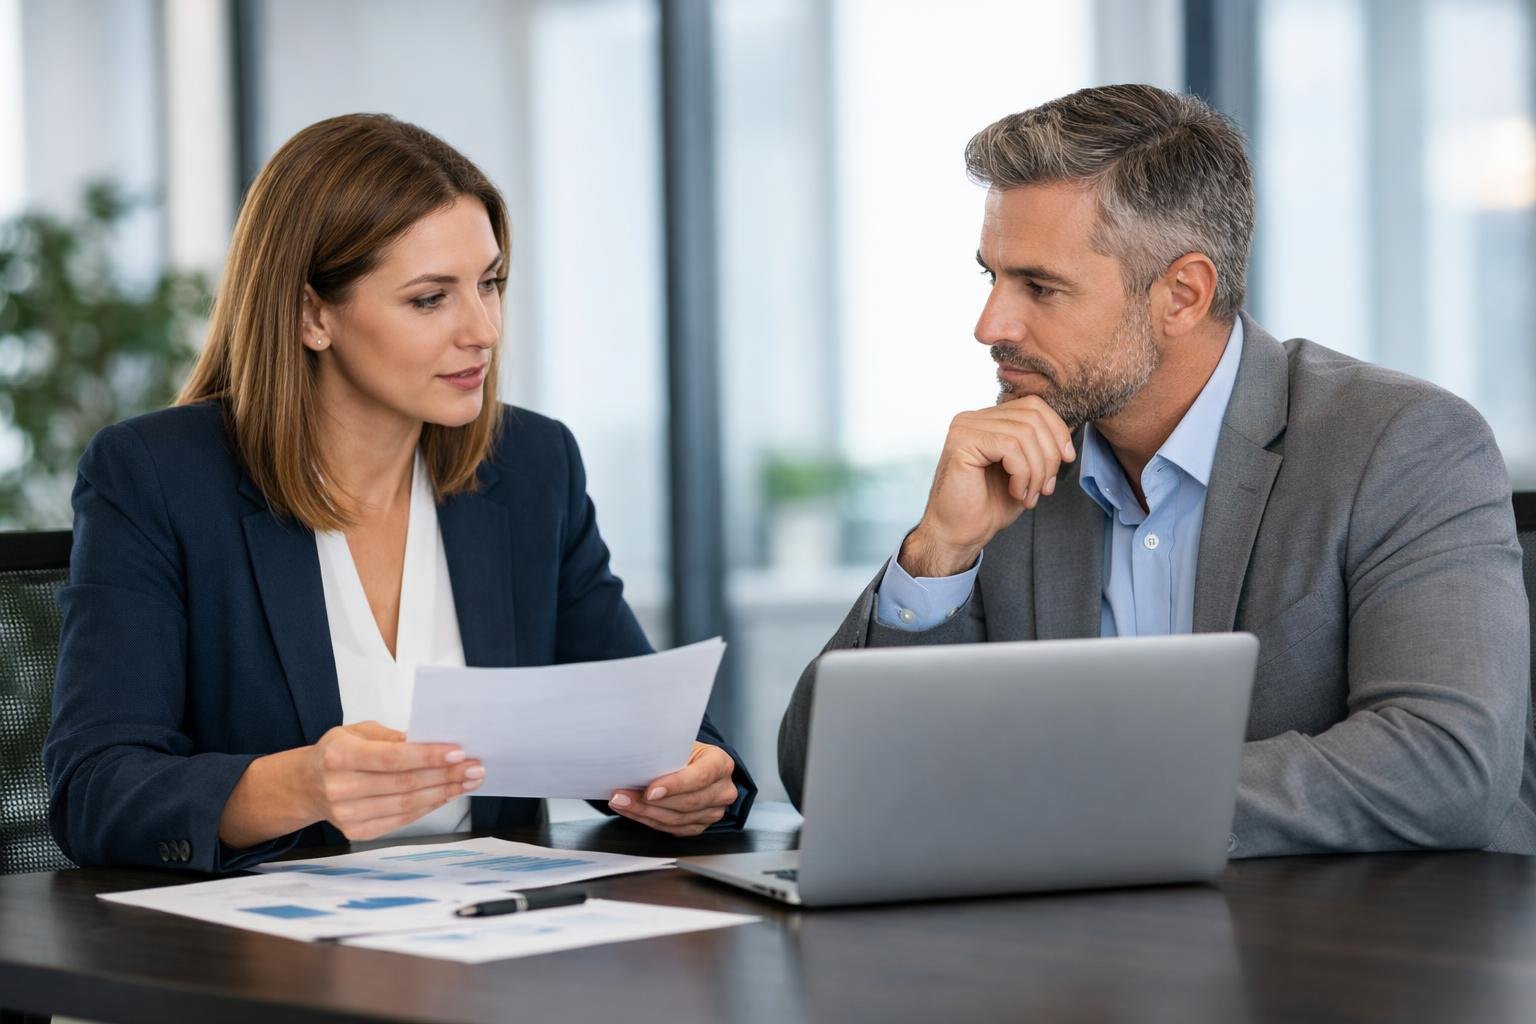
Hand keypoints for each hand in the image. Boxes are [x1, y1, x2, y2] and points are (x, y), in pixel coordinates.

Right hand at [303, 721, 482, 840]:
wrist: (307, 786)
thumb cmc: (338, 753)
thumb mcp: (358, 732)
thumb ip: (393, 737)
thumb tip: (431, 741)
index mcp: (340, 756)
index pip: (392, 758)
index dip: (428, 756)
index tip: (458, 752)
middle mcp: (341, 789)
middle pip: (405, 784)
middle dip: (446, 775)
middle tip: (475, 767)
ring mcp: (348, 815)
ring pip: (408, 805)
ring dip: (444, 792)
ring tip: (468, 781)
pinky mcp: (358, 832)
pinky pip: (402, 819)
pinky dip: (429, 806)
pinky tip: (446, 794)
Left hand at [608, 742, 737, 836]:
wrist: (695, 764)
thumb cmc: (685, 751)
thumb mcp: (679, 744)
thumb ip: (665, 752)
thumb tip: (635, 757)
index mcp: (721, 764)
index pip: (700, 777)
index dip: (675, 785)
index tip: (650, 791)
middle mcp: (723, 790)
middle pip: (687, 802)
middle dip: (650, 802)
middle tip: (622, 795)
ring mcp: (713, 812)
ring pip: (677, 819)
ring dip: (644, 813)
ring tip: (621, 802)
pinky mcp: (700, 826)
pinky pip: (672, 829)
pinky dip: (649, 820)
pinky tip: (632, 811)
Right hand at [901, 396, 1074, 576]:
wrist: (959, 533)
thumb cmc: (988, 506)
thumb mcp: (1024, 470)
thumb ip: (1039, 446)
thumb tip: (1067, 432)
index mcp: (986, 420)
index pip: (1032, 405)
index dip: (1056, 429)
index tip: (1067, 458)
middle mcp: (973, 418)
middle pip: (1032, 416)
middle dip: (1050, 454)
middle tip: (1046, 487)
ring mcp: (965, 428)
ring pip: (1024, 433)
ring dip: (1037, 469)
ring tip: (1030, 494)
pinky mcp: (962, 443)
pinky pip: (1009, 447)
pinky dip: (1022, 473)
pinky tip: (1016, 492)